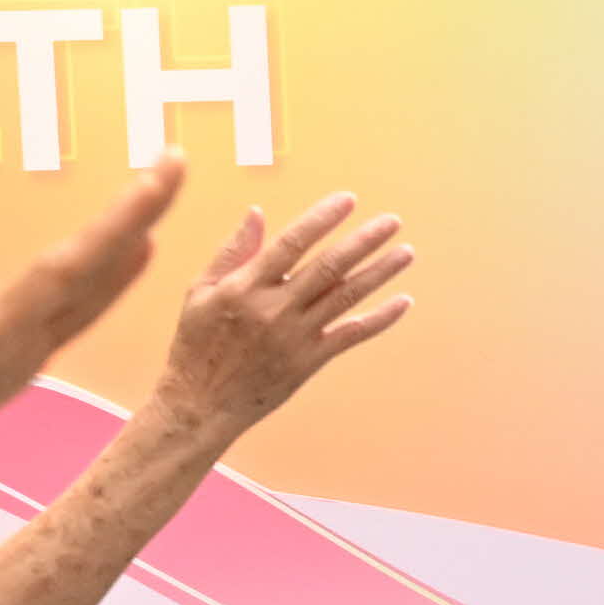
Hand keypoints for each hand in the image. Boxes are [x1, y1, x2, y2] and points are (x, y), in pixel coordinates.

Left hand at [0, 165, 185, 545]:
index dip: (114, 227)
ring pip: (79, 279)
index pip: (62, 269)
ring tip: (163, 198)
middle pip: (78, 258)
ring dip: (122, 238)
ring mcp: (3, 338)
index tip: (157, 179)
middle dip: (130, 211)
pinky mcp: (6, 360)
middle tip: (175, 160)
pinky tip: (126, 266)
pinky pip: (69, 313)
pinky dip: (105, 285)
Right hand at [147, 180, 417, 435]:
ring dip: (380, 273)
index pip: (291, 242)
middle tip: (392, 221)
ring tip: (406, 252)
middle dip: (364, 241)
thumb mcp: (200, 292)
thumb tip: (256, 213)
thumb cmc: (197, 343)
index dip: (322, 218)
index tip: (348, 200)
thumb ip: (232, 252)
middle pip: (328, 267)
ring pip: (346, 297)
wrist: (201, 404)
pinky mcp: (309, 361)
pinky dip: (379, 319)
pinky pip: (351, 335)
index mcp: (246, 286)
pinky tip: (403, 302)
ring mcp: (296, 336)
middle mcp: (275, 309)